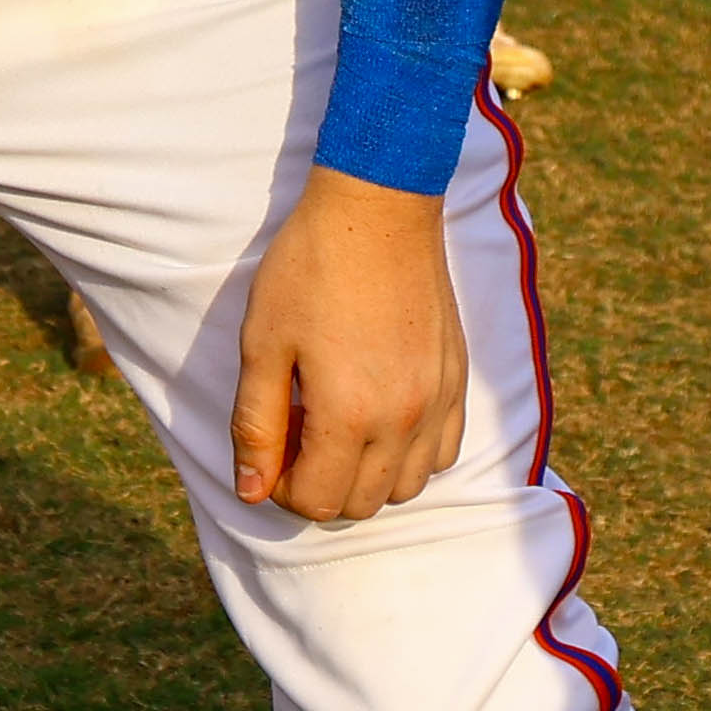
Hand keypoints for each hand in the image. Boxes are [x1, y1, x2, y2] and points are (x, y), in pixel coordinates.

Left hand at [230, 170, 471, 524]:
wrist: (377, 206)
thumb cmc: (310, 268)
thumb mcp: (263, 344)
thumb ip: (257, 425)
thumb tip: (252, 492)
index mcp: (349, 415)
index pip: (317, 502)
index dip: (281, 486)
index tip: (272, 443)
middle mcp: (404, 420)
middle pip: (360, 505)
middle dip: (320, 485)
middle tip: (299, 430)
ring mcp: (438, 401)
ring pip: (407, 487)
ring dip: (367, 476)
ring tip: (339, 424)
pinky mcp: (458, 379)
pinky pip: (444, 452)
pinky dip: (412, 455)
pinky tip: (383, 415)